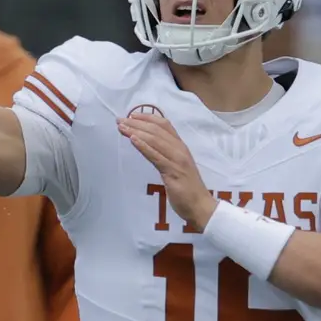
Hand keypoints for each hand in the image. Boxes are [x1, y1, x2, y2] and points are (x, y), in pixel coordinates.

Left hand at [116, 113, 214, 231]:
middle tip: (119, 120)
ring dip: (136, 131)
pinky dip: (144, 146)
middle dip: (136, 123)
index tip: (132, 115)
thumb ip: (166, 156)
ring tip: (122, 127)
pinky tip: (133, 140)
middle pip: (156, 130)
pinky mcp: (173, 171)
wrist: (200, 206)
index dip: (148, 118)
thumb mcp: (177, 167)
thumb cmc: (188, 189)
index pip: (164, 125)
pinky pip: (156, 156)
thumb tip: (152, 149)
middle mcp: (180, 149)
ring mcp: (177, 160)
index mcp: (181, 147)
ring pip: (155, 140)